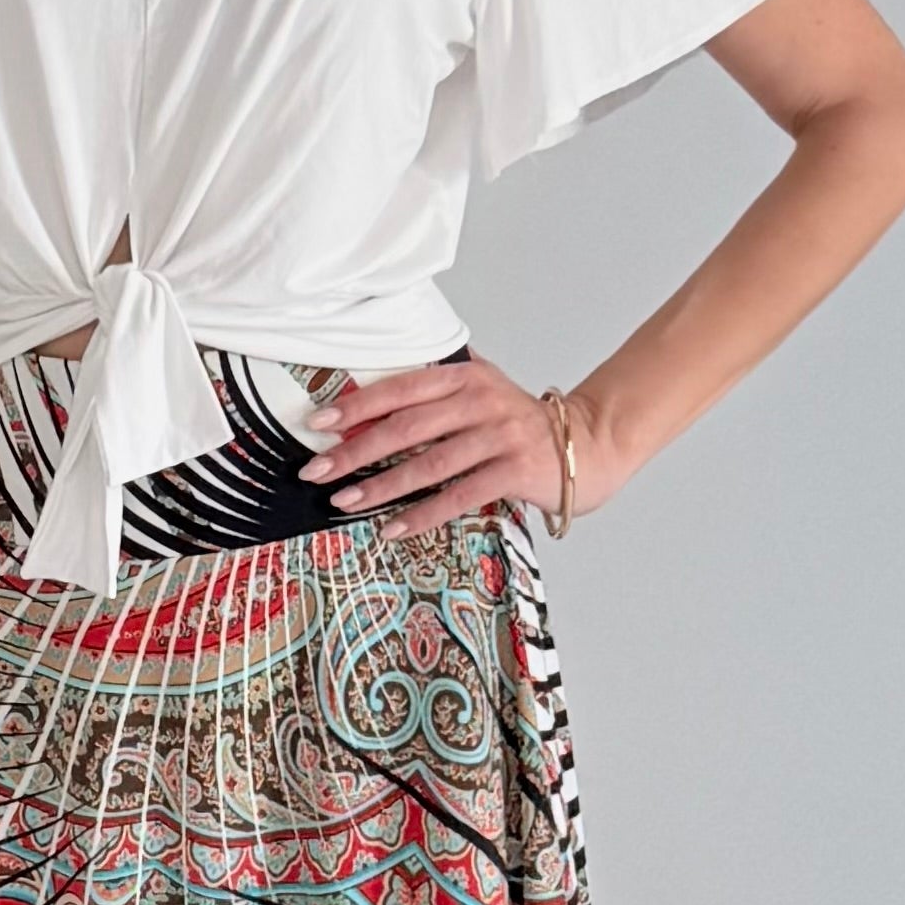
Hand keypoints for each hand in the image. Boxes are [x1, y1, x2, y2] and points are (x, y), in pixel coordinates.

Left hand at [299, 358, 588, 534]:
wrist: (587, 445)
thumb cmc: (521, 425)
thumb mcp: (481, 394)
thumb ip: (437, 391)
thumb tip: (366, 398)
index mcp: (466, 376)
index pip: (402, 387)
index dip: (357, 405)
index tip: (319, 422)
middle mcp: (482, 401)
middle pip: (407, 426)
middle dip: (356, 450)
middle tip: (317, 470)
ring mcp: (501, 436)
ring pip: (430, 463)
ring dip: (381, 486)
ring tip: (345, 501)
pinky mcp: (515, 470)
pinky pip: (459, 495)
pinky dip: (423, 514)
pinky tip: (393, 528)